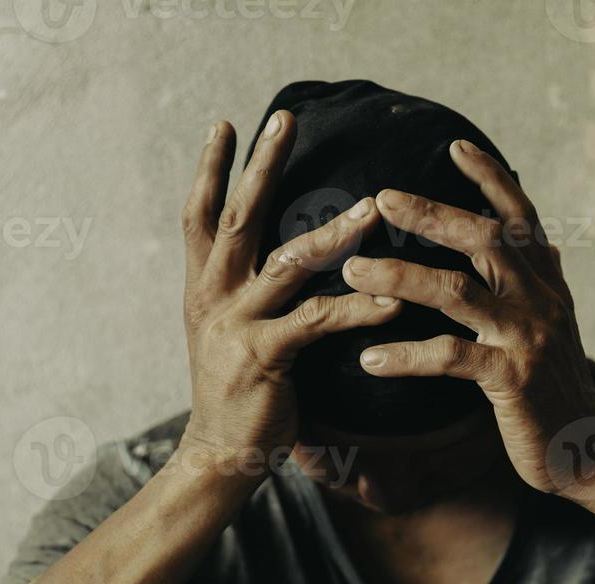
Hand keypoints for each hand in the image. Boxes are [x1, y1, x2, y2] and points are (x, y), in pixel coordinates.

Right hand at [176, 111, 401, 478]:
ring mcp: (235, 324)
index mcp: (203, 286)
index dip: (212, 169)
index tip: (227, 124)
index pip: (201, 214)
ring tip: (372, 206)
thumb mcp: (229, 331)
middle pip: (237, 217)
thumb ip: (248, 292)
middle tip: (286, 119)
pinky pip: (317, 321)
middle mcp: (212, 296)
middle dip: (262, 165)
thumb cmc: (238, 393)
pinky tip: (394, 300)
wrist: (218, 454)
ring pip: (286, 262)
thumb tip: (278, 255)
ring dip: (332, 231)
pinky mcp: (263, 357)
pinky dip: (357, 307)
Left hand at [340, 140, 594, 496]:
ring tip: (351, 272)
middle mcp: (541, 300)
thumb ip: (544, 284)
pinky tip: (369, 359)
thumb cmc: (559, 390)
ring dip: (399, 277)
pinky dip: (405, 355)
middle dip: (430, 214)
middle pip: (483, 239)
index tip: (456, 145)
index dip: (491, 179)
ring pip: (456, 291)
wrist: (590, 449)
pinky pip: (449, 357)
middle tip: (382, 199)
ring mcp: (527, 337)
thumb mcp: (558, 327)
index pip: (521, 218)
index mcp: (548, 284)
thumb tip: (548, 243)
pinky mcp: (511, 379)